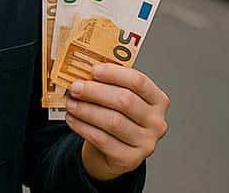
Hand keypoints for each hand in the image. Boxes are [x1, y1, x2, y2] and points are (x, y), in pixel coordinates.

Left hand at [65, 63, 169, 181]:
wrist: (114, 153)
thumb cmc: (117, 118)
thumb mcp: (119, 99)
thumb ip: (109, 85)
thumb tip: (83, 70)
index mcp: (158, 100)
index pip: (139, 82)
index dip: (115, 74)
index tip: (94, 70)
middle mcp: (156, 122)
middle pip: (125, 101)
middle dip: (96, 92)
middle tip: (76, 87)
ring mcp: (146, 143)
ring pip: (112, 122)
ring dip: (86, 110)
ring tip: (71, 103)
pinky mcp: (130, 159)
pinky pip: (102, 140)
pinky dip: (83, 127)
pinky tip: (72, 119)